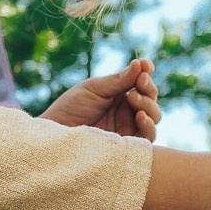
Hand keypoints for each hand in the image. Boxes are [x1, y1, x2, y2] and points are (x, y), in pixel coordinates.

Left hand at [41, 58, 160, 139]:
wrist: (56, 133)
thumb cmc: (70, 108)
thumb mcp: (94, 89)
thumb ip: (119, 80)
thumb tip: (141, 64)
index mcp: (119, 94)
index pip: (141, 83)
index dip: (146, 74)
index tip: (146, 66)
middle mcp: (127, 111)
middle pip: (150, 99)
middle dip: (148, 89)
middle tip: (139, 83)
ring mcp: (129, 128)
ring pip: (153, 116)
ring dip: (148, 105)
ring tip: (134, 98)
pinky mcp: (128, 145)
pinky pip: (148, 136)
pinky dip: (148, 125)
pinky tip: (140, 116)